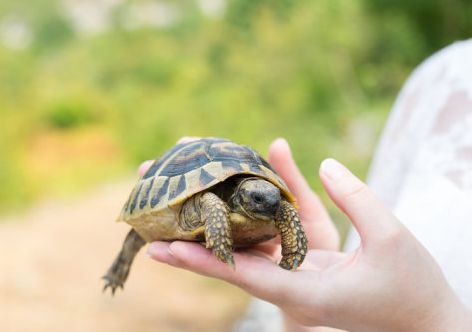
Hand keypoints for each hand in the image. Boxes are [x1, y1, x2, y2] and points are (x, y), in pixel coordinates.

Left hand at [144, 139, 471, 330]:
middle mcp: (289, 287)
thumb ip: (359, 200)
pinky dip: (243, 218)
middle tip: (149, 219)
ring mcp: (292, 277)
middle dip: (189, 243)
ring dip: (210, 225)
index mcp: (306, 294)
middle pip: (229, 264)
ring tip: (177, 196)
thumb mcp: (393, 239)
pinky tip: (229, 193)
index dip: (203, 262)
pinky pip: (264, 239)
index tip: (164, 248)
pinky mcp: (300, 265)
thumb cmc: (412, 287)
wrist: (420, 317)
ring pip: (242, 250)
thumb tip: (324, 164)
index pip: (244, 276)